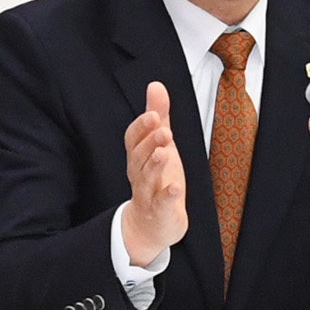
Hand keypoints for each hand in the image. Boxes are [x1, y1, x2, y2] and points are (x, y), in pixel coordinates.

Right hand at [119, 81, 187, 266]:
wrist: (151, 224)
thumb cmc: (156, 179)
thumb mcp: (160, 144)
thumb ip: (158, 115)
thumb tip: (155, 84)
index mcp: (137, 156)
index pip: (133, 139)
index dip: (141, 127)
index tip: (153, 114)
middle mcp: (138, 173)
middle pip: (138, 156)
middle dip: (149, 142)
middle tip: (164, 129)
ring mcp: (147, 193)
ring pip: (146, 178)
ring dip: (155, 164)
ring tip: (165, 152)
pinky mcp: (159, 211)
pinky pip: (160, 203)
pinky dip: (167, 195)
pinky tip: (176, 187)